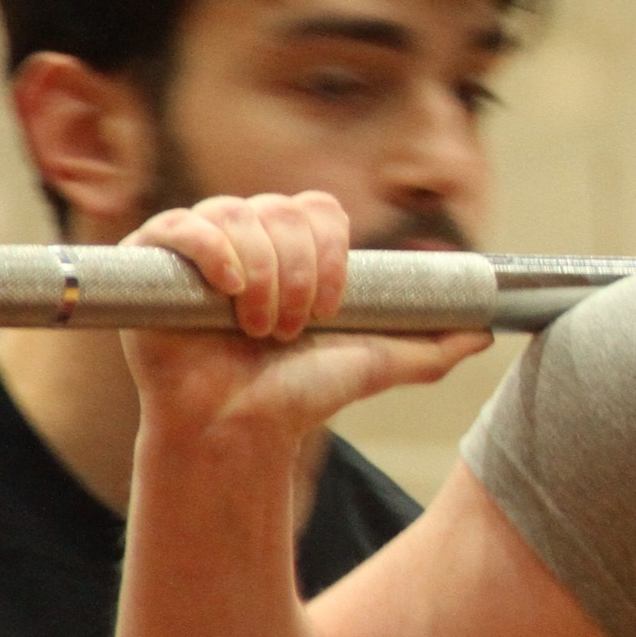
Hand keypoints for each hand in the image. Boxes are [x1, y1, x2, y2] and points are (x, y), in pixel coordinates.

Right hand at [122, 194, 489, 447]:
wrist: (239, 427)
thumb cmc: (299, 394)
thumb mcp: (377, 364)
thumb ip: (431, 346)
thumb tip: (486, 330)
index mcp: (295, 247)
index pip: (320, 209)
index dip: (331, 252)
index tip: (334, 306)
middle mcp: (247, 236)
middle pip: (280, 209)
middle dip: (299, 271)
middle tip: (296, 328)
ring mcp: (198, 246)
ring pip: (237, 216)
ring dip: (262, 274)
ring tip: (261, 329)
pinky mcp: (148, 263)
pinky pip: (180, 225)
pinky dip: (211, 250)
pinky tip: (228, 289)